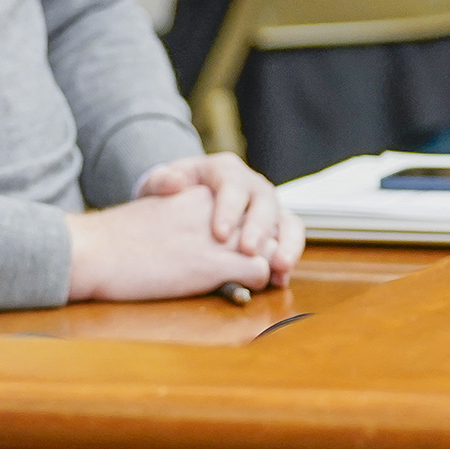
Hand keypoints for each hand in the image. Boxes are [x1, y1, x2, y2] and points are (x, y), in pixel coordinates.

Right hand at [65, 185, 273, 300]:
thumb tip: (203, 234)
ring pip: (267, 248)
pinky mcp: (216, 263)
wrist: (93, 251)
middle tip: (257, 267)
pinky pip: (260, 271)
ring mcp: (217, 236)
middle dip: (263, 248)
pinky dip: (257, 282)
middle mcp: (212, 208)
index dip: (248, 229)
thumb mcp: (157, 213)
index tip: (243, 248)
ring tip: (250, 279)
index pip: (244, 206)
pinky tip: (240, 288)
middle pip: (261, 226)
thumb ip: (185, 216)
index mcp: (196, 192)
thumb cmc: (115, 240)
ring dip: (264, 266)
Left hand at [136, 151, 305, 285]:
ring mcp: (268, 207)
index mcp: (225, 170)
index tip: (219, 234)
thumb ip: (161, 181)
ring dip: (287, 244)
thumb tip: (174, 182)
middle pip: (265, 203)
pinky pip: (290, 240)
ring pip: (288, 220)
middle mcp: (252, 185)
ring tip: (279, 267)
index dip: (229, 209)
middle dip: (258, 228)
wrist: (182, 202)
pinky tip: (280, 279)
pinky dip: (288, 258)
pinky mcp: (277, 227)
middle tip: (248, 252)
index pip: (232, 185)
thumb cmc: (171, 192)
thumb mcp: (159, 183)